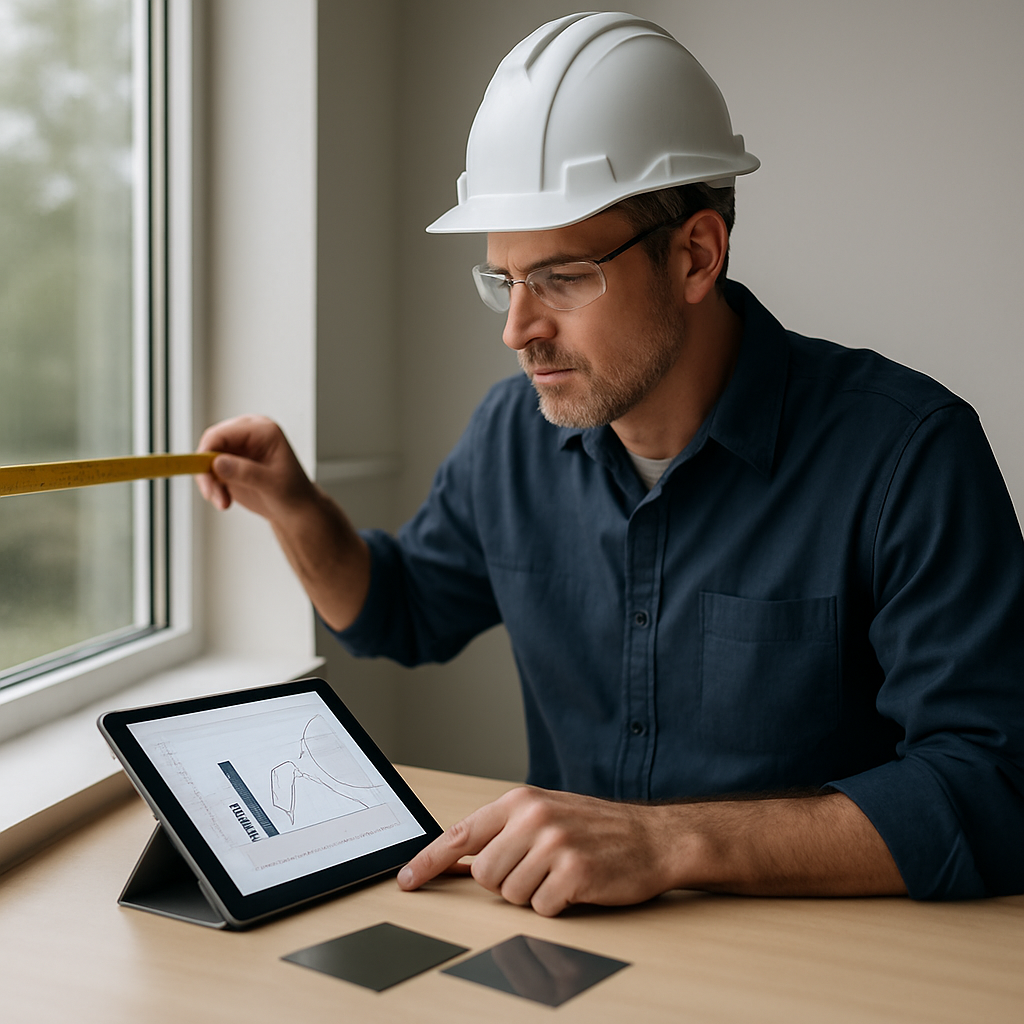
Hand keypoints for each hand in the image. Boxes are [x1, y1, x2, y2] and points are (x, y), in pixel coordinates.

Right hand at [195, 415, 314, 521]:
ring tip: (223, 502)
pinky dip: (211, 487)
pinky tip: (224, 500)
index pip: (224, 433)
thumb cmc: (293, 492)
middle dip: (207, 471)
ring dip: (209, 483)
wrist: (295, 509)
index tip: (203, 474)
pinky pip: (208, 471)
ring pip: (206, 459)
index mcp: (263, 430)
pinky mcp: (230, 463)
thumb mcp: (272, 484)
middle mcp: (248, 434)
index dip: (207, 451)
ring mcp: (238, 448)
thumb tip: (217, 463)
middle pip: (211, 443)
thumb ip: (246, 472)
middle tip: (213, 494)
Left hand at [397, 787, 905, 914]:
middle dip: (508, 883)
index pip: (460, 834)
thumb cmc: (596, 828)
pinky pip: (542, 909)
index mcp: (520, 800)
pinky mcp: (574, 873)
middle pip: (485, 876)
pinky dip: (556, 906)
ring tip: (560, 875)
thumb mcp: (545, 815)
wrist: (654, 837)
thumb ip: (501, 833)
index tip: (405, 881)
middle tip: (539, 870)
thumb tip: (455, 860)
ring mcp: (553, 844)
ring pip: (511, 895)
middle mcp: (533, 817)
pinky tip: (577, 886)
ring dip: (533, 895)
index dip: (428, 862)